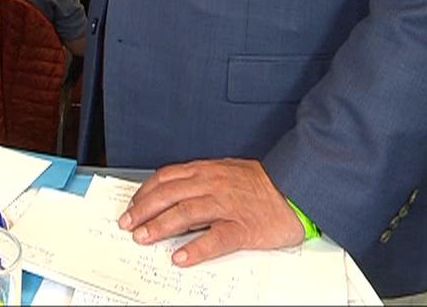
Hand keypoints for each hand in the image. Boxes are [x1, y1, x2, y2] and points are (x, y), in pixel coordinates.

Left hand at [118, 159, 303, 266]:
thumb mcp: (228, 171)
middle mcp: (214, 185)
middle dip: (144, 210)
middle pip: (170, 195)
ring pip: (186, 214)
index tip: (133, 205)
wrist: (298, 189)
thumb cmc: (264, 184)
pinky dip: (196, 249)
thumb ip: (202, 179)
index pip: (167, 178)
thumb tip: (175, 194)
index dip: (146, 192)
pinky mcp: (243, 228)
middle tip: (128, 224)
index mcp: (209, 170)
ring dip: (160, 226)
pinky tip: (181, 257)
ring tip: (143, 238)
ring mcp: (228, 206)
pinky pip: (216, 239)